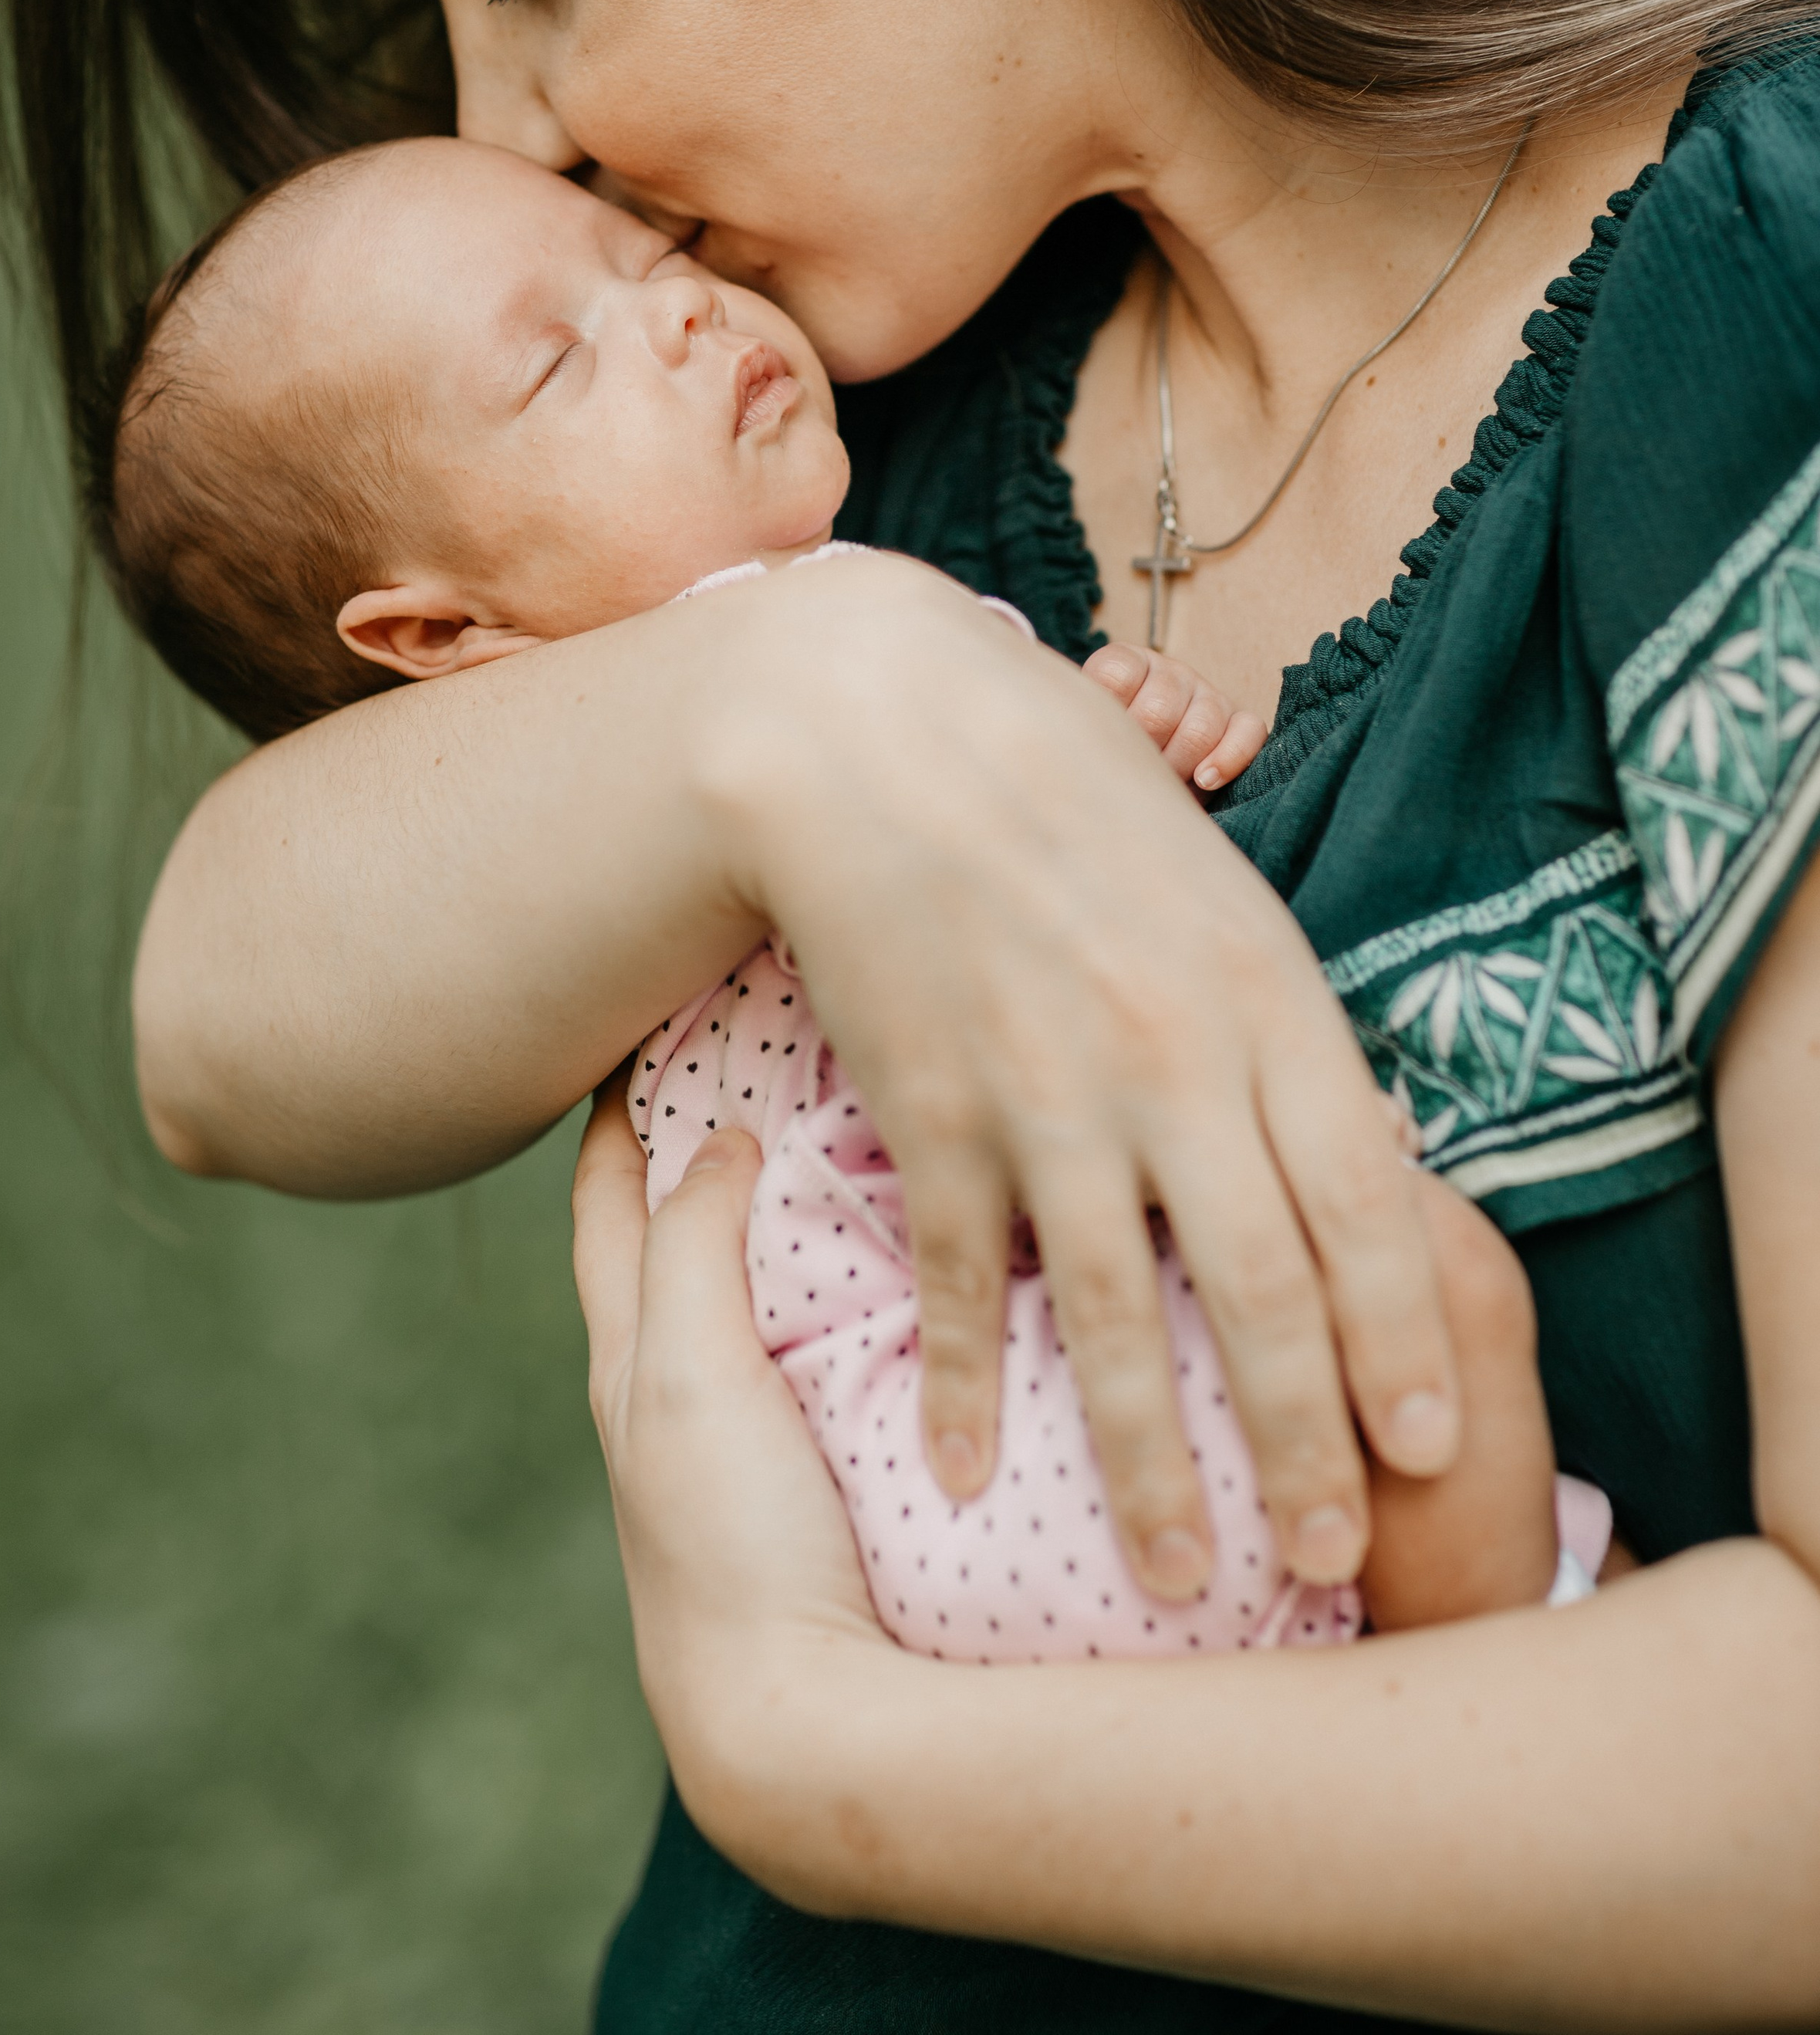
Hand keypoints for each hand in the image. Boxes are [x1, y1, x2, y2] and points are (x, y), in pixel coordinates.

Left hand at [571, 1082, 890, 1847]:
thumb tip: (717, 1135)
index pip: (604, 1198)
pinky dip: (861, 1279)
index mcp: (630, 1359)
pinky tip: (927, 1241)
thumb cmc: (727, 1548)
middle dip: (706, 1130)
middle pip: (679, 1228)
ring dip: (795, 1203)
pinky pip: (845, 1343)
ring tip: (861, 1108)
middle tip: (771, 1030)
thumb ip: (690, 1248)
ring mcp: (765, 1434)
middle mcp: (686, 1388)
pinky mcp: (841, 1472)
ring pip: (765, 1284)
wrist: (811, 1728)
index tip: (651, 1006)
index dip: (617, 1101)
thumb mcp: (682, 1373)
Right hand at [705, 554, 1460, 1602]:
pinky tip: (967, 1475)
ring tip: (1183, 1576)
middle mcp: (1173, 1059)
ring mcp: (1047, 1095)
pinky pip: (962, 1280)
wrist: (880, 732)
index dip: (1402, 1332)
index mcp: (1265, 995)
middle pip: (1263, 1288)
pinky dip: (963, 1386)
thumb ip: (1280, 1028)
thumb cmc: (1065, 792)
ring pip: (1118, 1316)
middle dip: (1304, 1444)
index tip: (1428, 1444)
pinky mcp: (931, 1113)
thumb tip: (1353, 1155)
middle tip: (1332, 1560)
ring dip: (1151, 1462)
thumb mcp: (1218, 887)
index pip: (1366, 1197)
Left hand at [1083, 640, 1267, 791]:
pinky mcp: (1239, 719)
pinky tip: (1204, 781)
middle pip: (1160, 709)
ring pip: (1203, 722)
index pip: (1115, 675)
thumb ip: (1077, 728)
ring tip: (1163, 784)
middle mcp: (1169, 672)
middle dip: (1146, 751)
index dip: (1109, 716)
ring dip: (1181, 764)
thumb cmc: (1107, 747)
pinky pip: (1249, 730)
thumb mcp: (1086, 729)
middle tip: (1132, 774)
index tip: (1099, 743)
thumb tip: (1057, 752)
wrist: (1140, 759)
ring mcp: (1207, 693)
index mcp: (1126, 663)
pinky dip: (1229, 758)